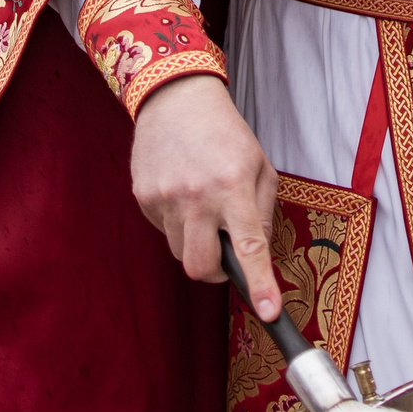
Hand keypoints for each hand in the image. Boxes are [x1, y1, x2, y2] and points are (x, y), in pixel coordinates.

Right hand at [130, 72, 279, 320]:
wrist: (175, 99)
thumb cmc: (225, 133)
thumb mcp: (259, 165)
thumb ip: (262, 212)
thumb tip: (257, 254)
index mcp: (233, 185)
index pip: (249, 245)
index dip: (259, 283)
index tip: (268, 312)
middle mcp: (197, 195)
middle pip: (203, 267)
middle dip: (217, 273)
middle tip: (226, 254)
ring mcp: (165, 198)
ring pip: (181, 253)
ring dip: (196, 243)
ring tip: (202, 208)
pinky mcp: (143, 198)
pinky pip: (164, 231)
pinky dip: (177, 223)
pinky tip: (182, 193)